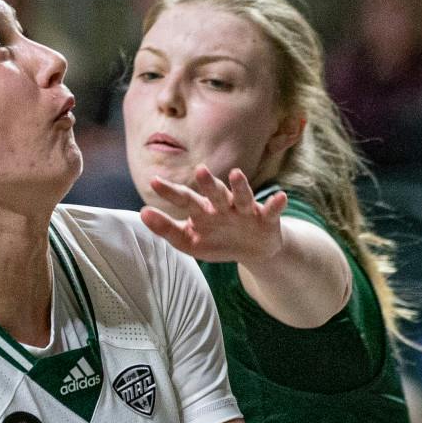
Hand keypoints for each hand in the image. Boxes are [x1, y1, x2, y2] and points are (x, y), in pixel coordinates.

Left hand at [139, 166, 288, 264]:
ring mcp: (245, 211)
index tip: (154, 181)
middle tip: (200, 171)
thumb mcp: (190, 241)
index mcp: (203, 210)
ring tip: (236, 174)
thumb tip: (142, 213)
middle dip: (208, 183)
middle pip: (214, 193)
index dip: (170, 192)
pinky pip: (271, 210)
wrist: (253, 251)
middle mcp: (224, 205)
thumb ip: (166, 229)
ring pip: (243, 196)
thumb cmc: (218, 241)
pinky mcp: (266, 219)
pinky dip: (275, 204)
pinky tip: (279, 197)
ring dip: (240, 186)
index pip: (185, 199)